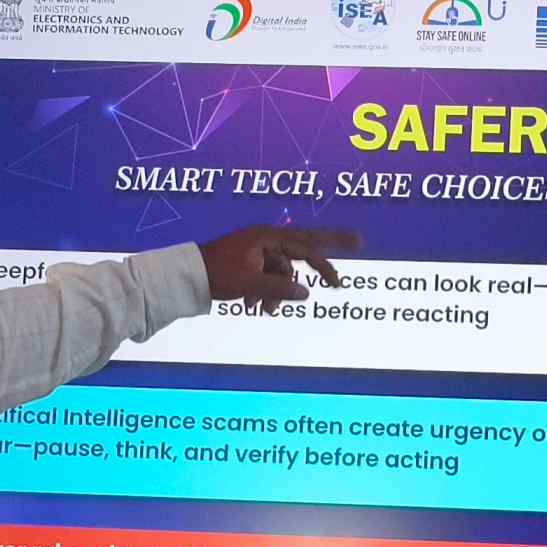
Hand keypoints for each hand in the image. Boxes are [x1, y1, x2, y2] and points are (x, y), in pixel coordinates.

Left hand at [199, 226, 357, 312]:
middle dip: (326, 251)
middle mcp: (266, 239)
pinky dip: (265, 292)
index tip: (336, 283)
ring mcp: (258, 249)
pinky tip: (253, 306)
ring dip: (276, 292)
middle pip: (303, 246)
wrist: (187, 275)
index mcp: (267, 237)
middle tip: (359, 240)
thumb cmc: (216, 274)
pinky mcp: (250, 261)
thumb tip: (306, 294)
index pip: (305, 248)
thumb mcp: (249, 284)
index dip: (324, 265)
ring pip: (281, 271)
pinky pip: (268, 276)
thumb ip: (279, 289)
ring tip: (261, 309)